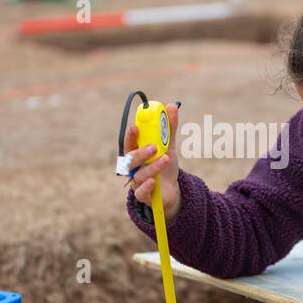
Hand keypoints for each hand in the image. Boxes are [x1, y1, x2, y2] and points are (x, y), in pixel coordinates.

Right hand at [123, 102, 181, 222]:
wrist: (171, 190)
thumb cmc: (164, 166)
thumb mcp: (169, 146)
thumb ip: (169, 128)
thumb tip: (172, 106)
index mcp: (136, 154)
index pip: (129, 144)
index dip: (130, 136)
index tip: (136, 127)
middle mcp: (133, 168)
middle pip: (131, 160)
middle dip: (141, 152)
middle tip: (154, 147)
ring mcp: (136, 182)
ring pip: (138, 175)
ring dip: (152, 167)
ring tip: (166, 159)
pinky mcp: (143, 196)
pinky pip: (140, 193)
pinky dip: (145, 187)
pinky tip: (152, 181)